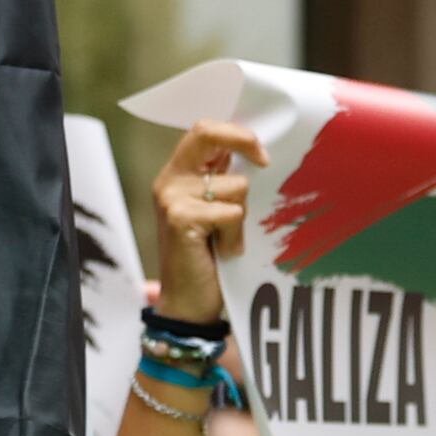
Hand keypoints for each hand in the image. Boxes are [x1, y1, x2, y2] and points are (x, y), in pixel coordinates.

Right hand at [146, 121, 266, 322]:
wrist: (186, 304)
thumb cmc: (207, 259)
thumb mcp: (215, 211)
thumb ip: (224, 181)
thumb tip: (257, 155)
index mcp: (178, 174)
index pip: (204, 130)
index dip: (237, 133)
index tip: (262, 154)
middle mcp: (170, 180)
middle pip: (208, 134)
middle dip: (244, 141)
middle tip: (265, 161)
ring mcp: (172, 198)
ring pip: (236, 185)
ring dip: (242, 217)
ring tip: (226, 240)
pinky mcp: (180, 218)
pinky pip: (231, 213)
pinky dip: (235, 237)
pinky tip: (223, 252)